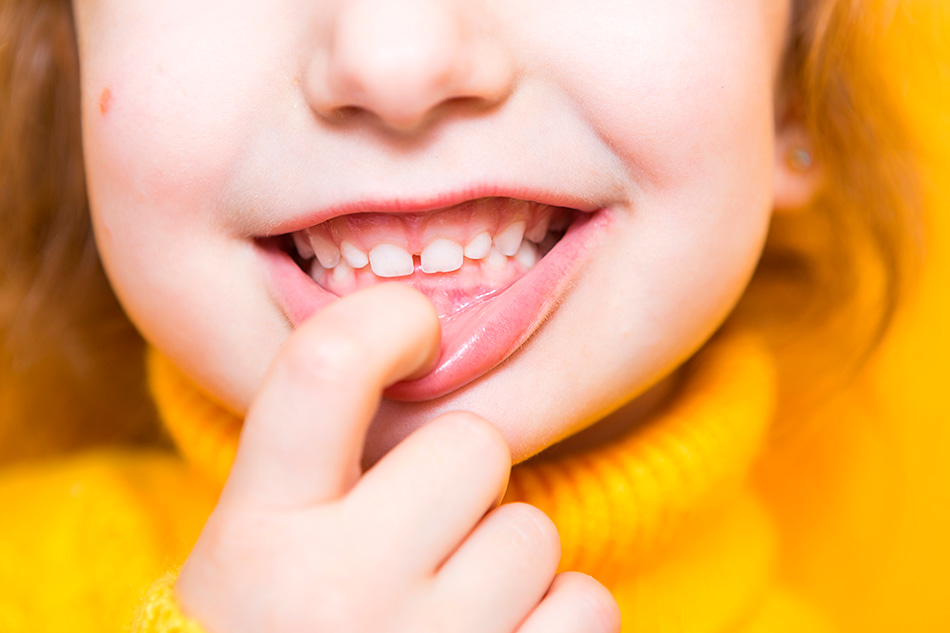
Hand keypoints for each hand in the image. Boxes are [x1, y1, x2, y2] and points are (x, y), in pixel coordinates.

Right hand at [174, 284, 619, 632]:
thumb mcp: (253, 553)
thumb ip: (315, 465)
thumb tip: (424, 355)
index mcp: (258, 535)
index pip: (325, 368)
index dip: (387, 321)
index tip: (419, 331)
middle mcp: (335, 590)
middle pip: (471, 444)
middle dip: (463, 481)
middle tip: (421, 541)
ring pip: (532, 532)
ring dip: (507, 565)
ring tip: (445, 615)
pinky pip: (585, 605)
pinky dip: (557, 620)